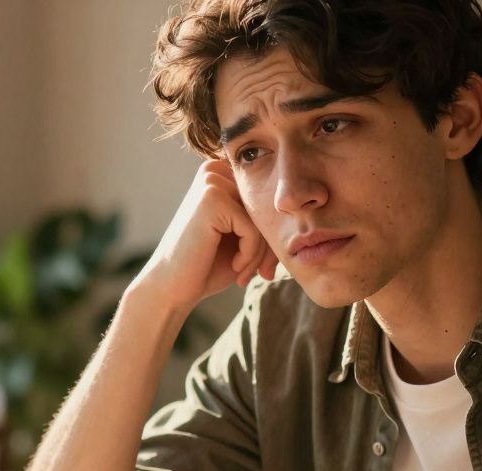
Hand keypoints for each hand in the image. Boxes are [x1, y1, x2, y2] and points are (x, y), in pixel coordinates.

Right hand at [128, 159, 276, 314]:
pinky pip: (252, 228)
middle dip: (269, 245)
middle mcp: (214, 170)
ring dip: (260, 253)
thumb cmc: (208, 265)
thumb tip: (310, 200)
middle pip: (265, 206)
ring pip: (262, 218)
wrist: (172, 288)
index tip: (267, 267)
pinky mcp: (211, 198)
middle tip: (262, 275)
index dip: (272, 234)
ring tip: (245, 273)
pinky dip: (250, 254)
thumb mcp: (244, 237)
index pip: (265, 199)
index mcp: (222, 174)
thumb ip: (265, 217)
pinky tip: (235, 268)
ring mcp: (211, 181)